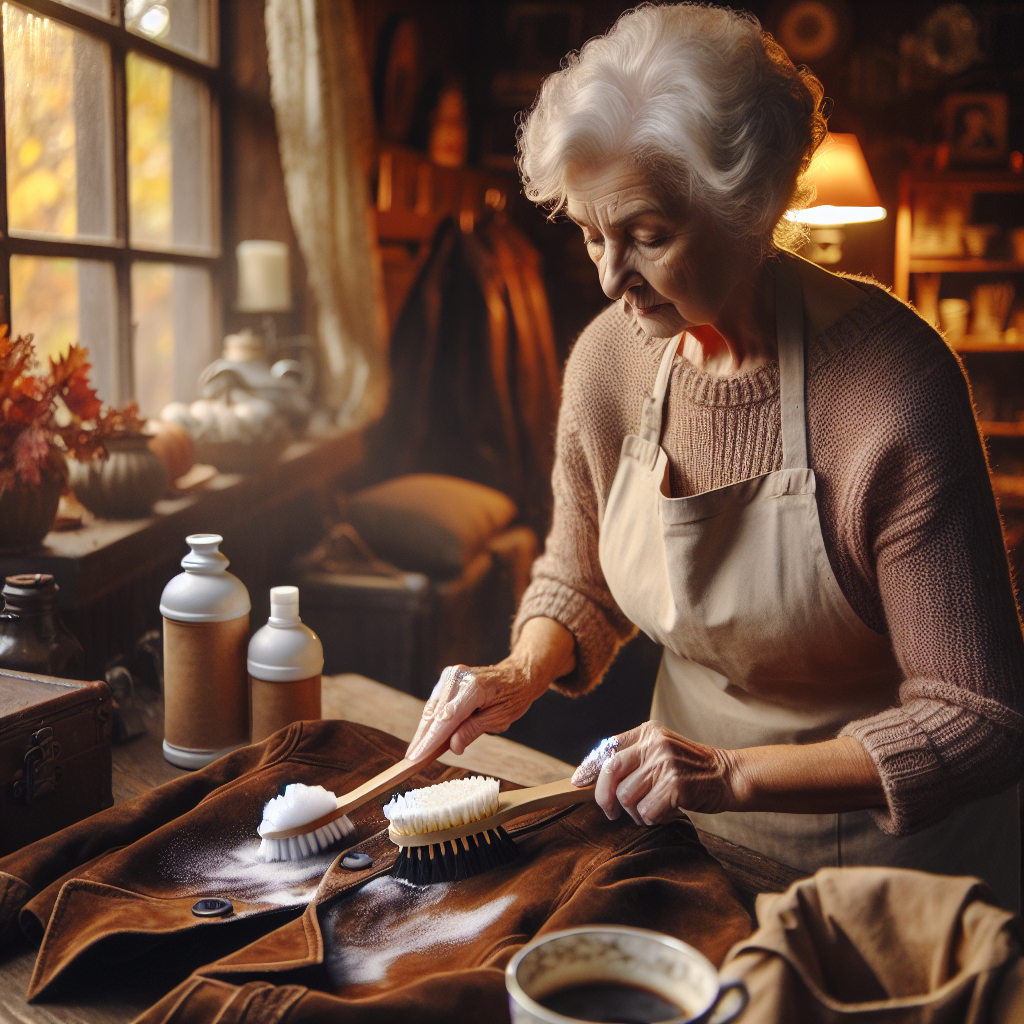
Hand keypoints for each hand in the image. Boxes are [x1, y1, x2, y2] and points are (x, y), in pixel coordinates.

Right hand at [405, 660, 547, 760]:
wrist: (517, 674)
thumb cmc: (513, 696)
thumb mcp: (498, 719)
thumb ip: (472, 731)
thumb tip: (453, 747)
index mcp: (474, 688)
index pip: (447, 718)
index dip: (430, 740)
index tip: (416, 756)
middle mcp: (459, 677)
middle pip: (434, 713)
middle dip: (422, 738)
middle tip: (411, 760)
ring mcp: (451, 675)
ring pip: (431, 708)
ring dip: (424, 730)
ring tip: (417, 752)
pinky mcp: (447, 677)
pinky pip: (435, 702)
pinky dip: (431, 719)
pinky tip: (426, 735)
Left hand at [589, 721, 732, 824]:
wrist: (729, 776)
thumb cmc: (690, 770)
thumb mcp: (662, 751)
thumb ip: (635, 758)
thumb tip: (595, 779)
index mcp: (648, 732)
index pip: (608, 747)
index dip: (589, 767)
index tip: (577, 783)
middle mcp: (654, 744)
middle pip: (610, 771)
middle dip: (603, 796)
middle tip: (610, 812)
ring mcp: (665, 763)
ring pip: (627, 797)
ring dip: (634, 813)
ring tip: (650, 811)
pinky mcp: (675, 785)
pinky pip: (646, 811)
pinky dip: (651, 820)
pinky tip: (665, 813)